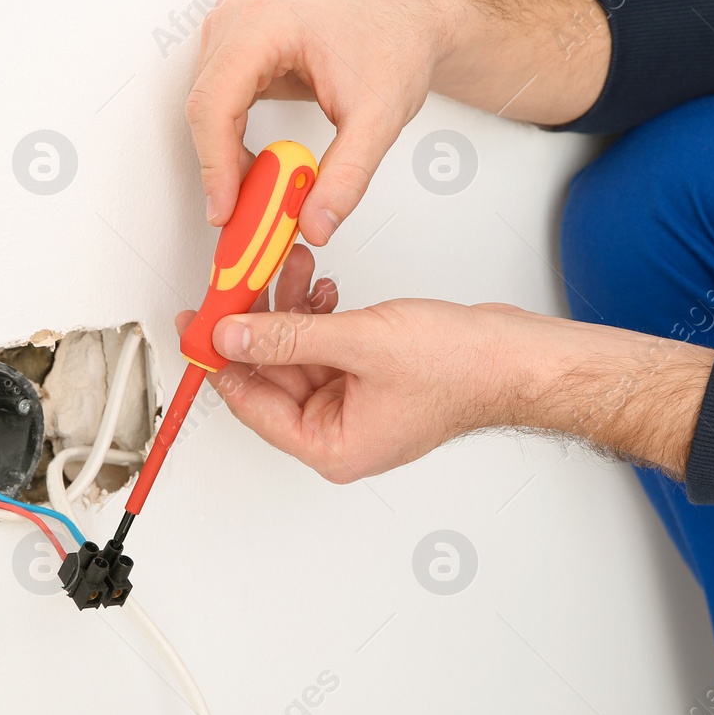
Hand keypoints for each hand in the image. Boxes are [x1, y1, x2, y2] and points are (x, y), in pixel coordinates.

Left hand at [178, 249, 713, 482]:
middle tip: (237, 280)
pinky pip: (324, 345)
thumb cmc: (461, 368)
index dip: (220, 360)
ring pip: (295, 353)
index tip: (197, 322)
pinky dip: (316, 313)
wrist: (516, 356)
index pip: (252, 404)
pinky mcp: (369, 376)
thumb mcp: (358, 343)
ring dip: (288, 310)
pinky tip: (320, 286)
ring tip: (288, 268)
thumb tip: (230, 336)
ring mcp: (354, 404)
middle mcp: (338, 432)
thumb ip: (287, 338)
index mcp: (330, 446)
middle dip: (257, 323)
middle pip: (270, 376)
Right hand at [185, 0, 441, 244]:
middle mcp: (239, 22)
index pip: (215, 102)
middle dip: (224, 172)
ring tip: (265, 195)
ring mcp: (233, 35)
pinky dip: (235, 147)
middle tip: (248, 218)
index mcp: (265, 24)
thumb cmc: (394, 44)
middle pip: (206, 111)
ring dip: (229, 162)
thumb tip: (314, 224)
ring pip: (208, 114)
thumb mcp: (378, 118)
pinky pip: (220, 109)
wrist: (408, 22)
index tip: (226, 210)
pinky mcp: (238, 54)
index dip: (216, 164)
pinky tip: (262, 170)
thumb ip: (347, 177)